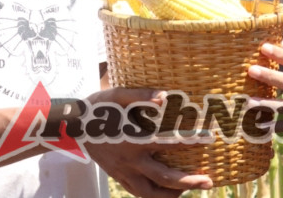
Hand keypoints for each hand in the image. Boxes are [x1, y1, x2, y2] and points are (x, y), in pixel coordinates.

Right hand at [86, 88, 212, 197]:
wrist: (72, 127)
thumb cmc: (99, 108)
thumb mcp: (117, 95)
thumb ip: (141, 95)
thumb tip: (165, 97)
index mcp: (133, 140)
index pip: (168, 143)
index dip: (190, 142)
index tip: (210, 139)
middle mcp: (129, 161)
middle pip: (163, 178)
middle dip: (188, 182)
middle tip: (208, 182)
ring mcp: (123, 173)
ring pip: (150, 194)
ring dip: (172, 195)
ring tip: (190, 191)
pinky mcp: (118, 178)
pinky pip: (138, 194)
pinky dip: (155, 196)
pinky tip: (168, 192)